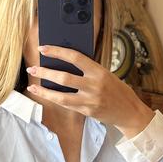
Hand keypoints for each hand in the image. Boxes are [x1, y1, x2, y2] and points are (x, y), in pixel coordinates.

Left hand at [26, 44, 153, 138]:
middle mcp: (94, 86)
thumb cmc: (117, 90)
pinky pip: (67, 105)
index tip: (43, 49)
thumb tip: (64, 63)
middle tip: (32, 68)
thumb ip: (88, 70)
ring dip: (44, 91)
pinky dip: (54, 99)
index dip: (57, 52)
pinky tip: (45, 95)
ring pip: (61, 96)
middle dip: (45, 73)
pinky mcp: (87, 112)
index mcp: (100, 72)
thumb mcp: (106, 75)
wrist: (129, 112)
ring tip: (32, 86)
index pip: (75, 57)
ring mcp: (90, 100)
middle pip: (64, 77)